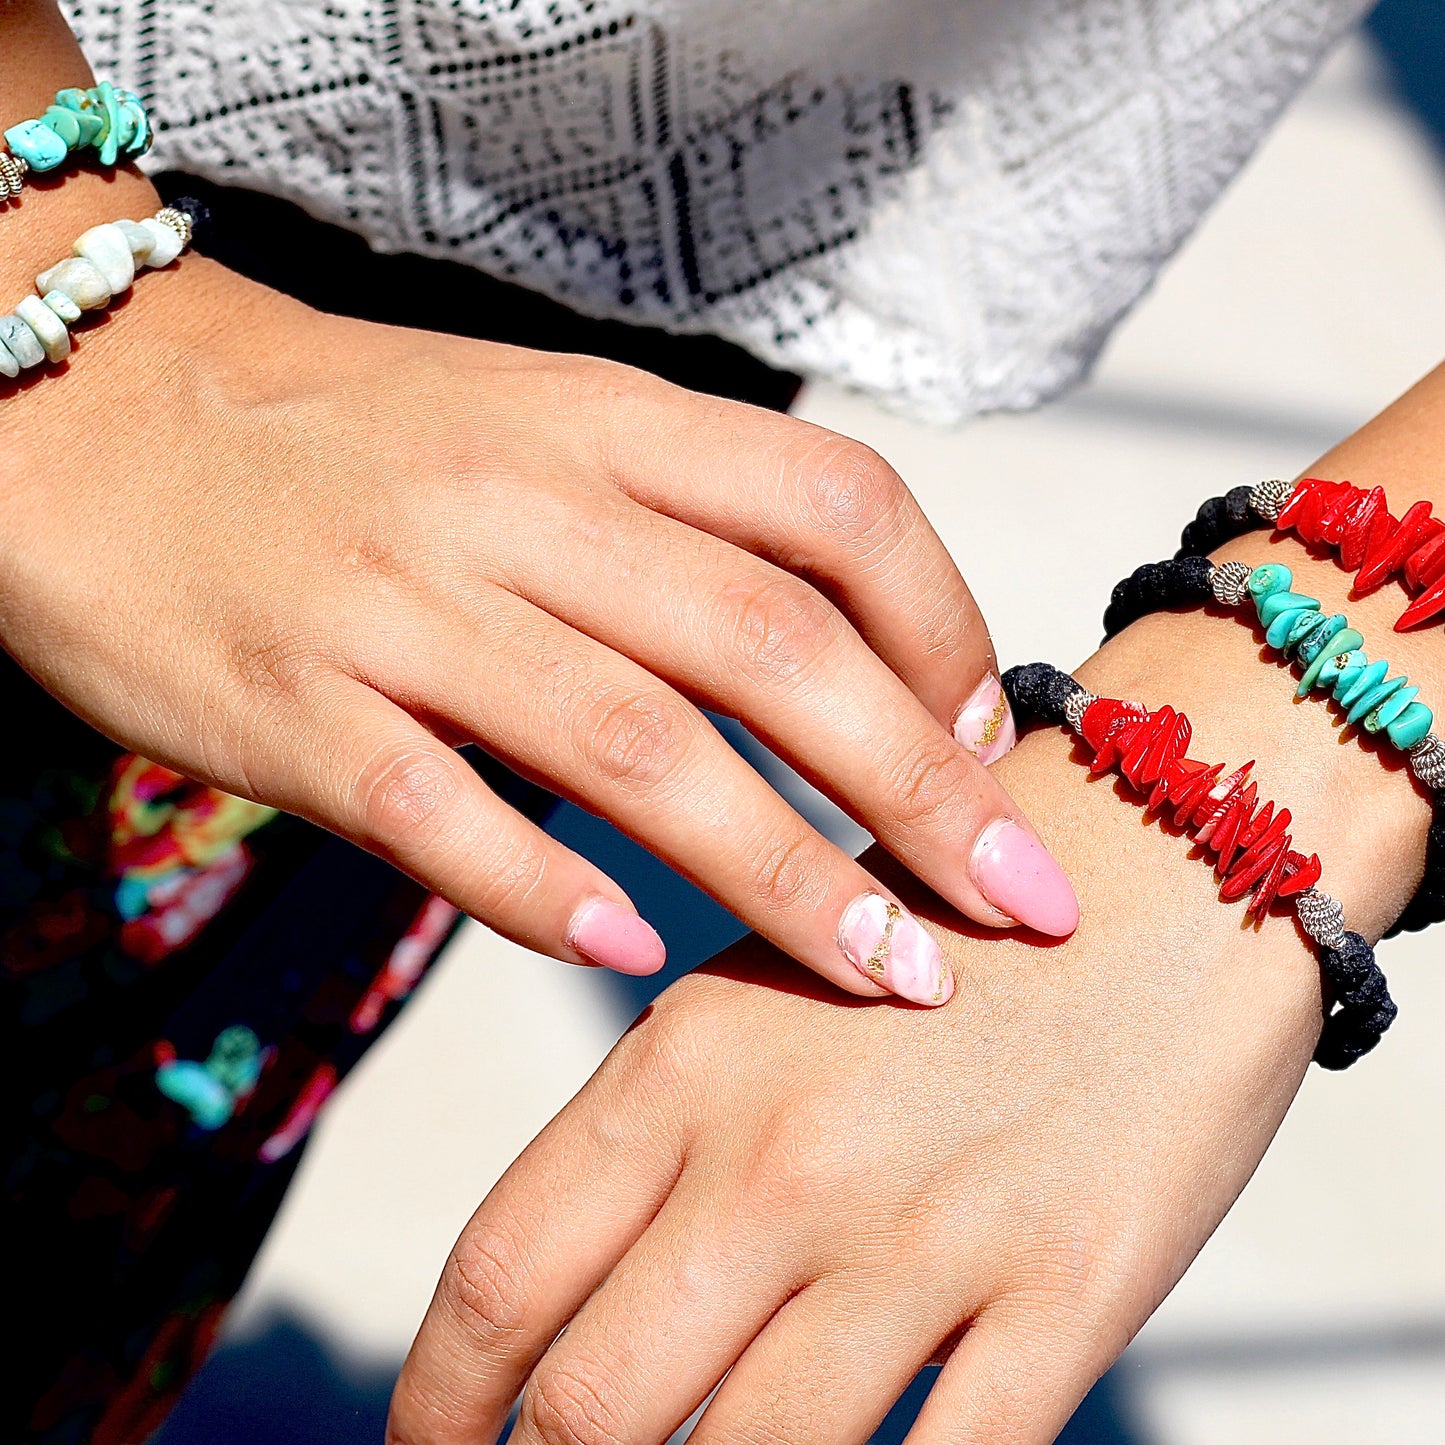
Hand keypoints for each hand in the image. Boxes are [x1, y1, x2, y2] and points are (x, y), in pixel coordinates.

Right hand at [0, 248, 1075, 999]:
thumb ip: (681, 524)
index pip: (834, 509)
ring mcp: (403, 603)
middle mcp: (521, 504)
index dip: (944, 630)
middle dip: (923, 791)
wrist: (98, 409)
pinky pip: (440, 812)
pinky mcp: (291, 701)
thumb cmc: (351, 440)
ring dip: (784, 874)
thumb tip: (848, 667)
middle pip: (774, 649)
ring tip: (889, 975)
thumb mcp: (535, 425)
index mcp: (602, 421)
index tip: (987, 740)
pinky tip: (639, 956)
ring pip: (636, 746)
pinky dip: (549, 892)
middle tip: (1024, 904)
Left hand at [386, 879, 1320, 1444]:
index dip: (438, 1400)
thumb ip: (660, 1137)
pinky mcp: (1066, 1292)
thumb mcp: (763, 992)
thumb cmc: (945, 927)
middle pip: (590, 1403)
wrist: (1163, 856)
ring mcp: (925, 1235)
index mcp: (685, 1063)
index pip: (502, 1275)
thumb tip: (566, 1307)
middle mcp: (781, 1158)